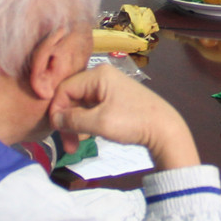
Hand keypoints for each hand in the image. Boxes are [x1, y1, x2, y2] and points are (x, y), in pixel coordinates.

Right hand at [51, 64, 198, 170]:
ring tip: (78, 145)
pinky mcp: (115, 99)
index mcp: (98, 75)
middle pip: (72, 97)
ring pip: (82, 105)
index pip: (64, 88)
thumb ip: (73, 120)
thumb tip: (54, 119)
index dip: (57, 110)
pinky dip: (88, 123)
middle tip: (69, 146)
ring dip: (77, 125)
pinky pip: (93, 109)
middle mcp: (102, 77)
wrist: (165, 130)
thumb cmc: (133, 122)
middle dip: (67, 122)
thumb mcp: (99, 122)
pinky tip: (89, 137)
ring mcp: (110, 87)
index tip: (56, 131)